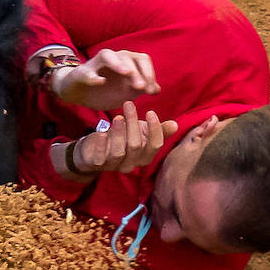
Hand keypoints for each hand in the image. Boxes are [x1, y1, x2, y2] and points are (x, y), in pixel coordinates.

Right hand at [49, 49, 160, 110]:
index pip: (142, 60)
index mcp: (126, 61)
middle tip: (141, 87)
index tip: (151, 92)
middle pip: (128, 57)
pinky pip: (87, 71)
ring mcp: (96, 63)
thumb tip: (157, 89)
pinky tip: (100, 82)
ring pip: (108, 56)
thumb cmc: (106, 90)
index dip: (149, 73)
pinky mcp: (81, 72)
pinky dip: (93, 75)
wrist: (80, 93)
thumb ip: (142, 89)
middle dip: (136, 72)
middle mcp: (113, 58)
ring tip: (126, 73)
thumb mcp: (126, 92)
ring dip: (118, 64)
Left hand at [60, 102, 178, 176]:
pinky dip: (101, 146)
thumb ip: (157, 130)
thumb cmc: (121, 138)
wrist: (94, 149)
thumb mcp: (140, 132)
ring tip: (118, 117)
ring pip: (119, 152)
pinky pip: (100, 158)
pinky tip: (101, 133)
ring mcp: (114, 165)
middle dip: (133, 123)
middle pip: (136, 146)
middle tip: (129, 105)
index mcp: (144, 156)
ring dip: (119, 133)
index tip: (150, 112)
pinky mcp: (98, 164)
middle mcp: (131, 164)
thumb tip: (175, 125)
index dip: (155, 129)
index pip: (155, 146)